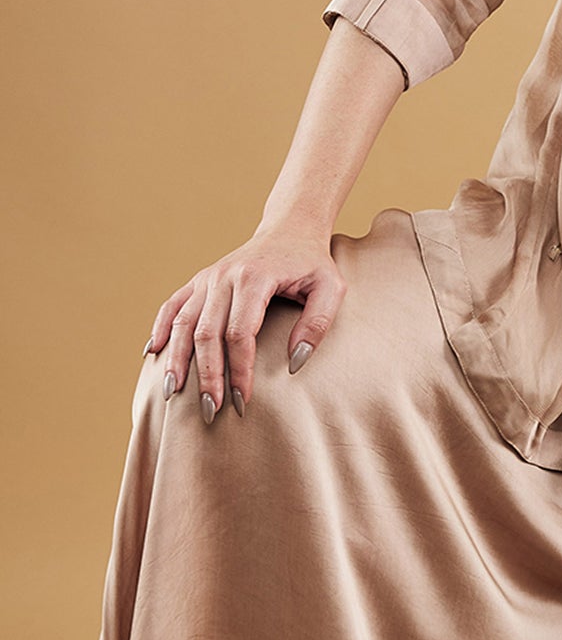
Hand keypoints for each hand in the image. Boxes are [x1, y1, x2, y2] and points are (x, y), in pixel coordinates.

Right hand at [142, 223, 346, 423]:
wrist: (290, 229)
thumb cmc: (313, 264)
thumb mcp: (331, 289)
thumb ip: (317, 325)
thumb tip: (294, 363)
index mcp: (255, 278)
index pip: (240, 333)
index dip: (239, 369)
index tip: (244, 401)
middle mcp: (224, 276)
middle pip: (207, 333)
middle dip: (208, 375)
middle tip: (210, 410)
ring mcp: (208, 278)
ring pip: (183, 323)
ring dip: (176, 360)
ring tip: (172, 394)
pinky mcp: (199, 281)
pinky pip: (173, 306)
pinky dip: (160, 329)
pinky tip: (152, 354)